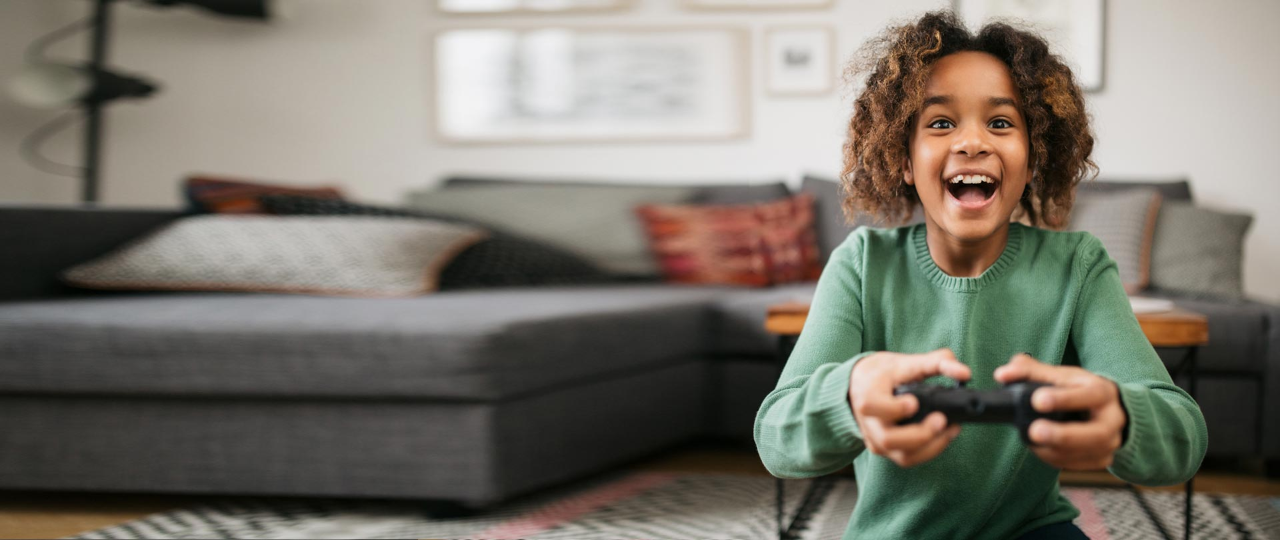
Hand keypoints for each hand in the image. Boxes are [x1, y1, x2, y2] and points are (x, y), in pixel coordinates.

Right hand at [848, 348, 970, 466]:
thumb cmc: (884, 373)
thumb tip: (965, 373)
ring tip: (950, 429)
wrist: (863, 385)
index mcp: (867, 393)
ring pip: (902, 455)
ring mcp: (876, 439)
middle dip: (919, 434)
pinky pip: (908, 458)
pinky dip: (929, 450)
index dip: (893, 409)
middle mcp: (868, 422)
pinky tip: (943, 436)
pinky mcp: (885, 450)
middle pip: (888, 439)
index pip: (871, 406)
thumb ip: (937, 362)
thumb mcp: (907, 361)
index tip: (914, 403)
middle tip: (941, 420)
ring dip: (930, 446)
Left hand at [994, 353, 1127, 470]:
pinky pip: (1077, 464)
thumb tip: (1002, 374)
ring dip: (1055, 450)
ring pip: (1085, 453)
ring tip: (1032, 440)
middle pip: (1095, 434)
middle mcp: (1112, 420)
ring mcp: (1110, 444)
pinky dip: (1055, 458)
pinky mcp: (1101, 460)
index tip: (1037, 400)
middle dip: (1063, 435)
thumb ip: (1030, 371)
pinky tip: (1040, 448)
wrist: (1109, 410)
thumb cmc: (1080, 390)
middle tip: (1035, 431)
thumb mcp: (1061, 375)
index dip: (1064, 399)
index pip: (1089, 396)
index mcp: (1103, 392)